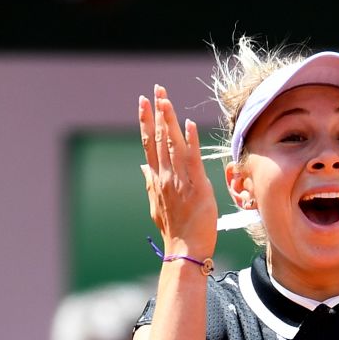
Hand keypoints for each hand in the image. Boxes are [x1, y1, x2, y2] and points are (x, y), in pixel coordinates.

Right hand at [138, 84, 217, 258]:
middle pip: (159, 138)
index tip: (143, 103)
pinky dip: (190, 141)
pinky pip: (192, 159)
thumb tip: (143, 167)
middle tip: (156, 90)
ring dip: (170, 120)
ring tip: (166, 99)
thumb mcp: (156, 205)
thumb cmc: (174, 230)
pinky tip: (189, 124)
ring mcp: (178, 180)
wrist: (184, 249)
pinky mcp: (196, 186)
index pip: (149, 144)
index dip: (146, 121)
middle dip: (157, 112)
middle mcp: (164, 176)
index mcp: (156, 179)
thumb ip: (149, 183)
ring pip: (172, 144)